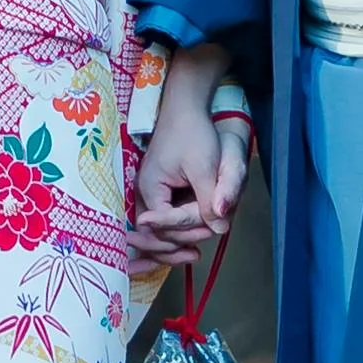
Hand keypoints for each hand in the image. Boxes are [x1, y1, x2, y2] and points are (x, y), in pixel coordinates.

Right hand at [132, 95, 249, 260]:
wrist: (185, 109)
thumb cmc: (193, 134)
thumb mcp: (204, 169)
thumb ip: (208, 201)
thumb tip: (218, 230)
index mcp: (149, 188)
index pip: (161, 226)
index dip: (182, 234)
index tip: (204, 235)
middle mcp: (144, 193)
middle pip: (154, 233)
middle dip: (174, 244)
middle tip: (196, 253)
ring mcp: (150, 193)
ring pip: (157, 230)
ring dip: (174, 241)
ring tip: (193, 253)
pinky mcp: (159, 192)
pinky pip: (163, 219)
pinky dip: (175, 230)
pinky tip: (190, 238)